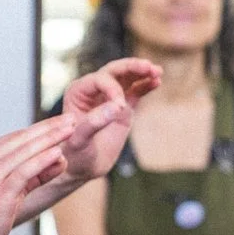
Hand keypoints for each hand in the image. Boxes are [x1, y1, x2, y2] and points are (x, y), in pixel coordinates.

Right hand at [0, 117, 70, 234]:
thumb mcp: (12, 189)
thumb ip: (35, 174)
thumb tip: (61, 158)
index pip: (18, 136)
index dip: (43, 127)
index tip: (63, 120)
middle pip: (24, 138)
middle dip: (50, 127)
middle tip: (72, 117)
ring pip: (26, 151)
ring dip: (51, 138)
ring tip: (71, 129)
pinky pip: (24, 171)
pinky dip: (42, 160)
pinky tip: (58, 152)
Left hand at [57, 58, 160, 181]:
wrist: (83, 167)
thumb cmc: (75, 155)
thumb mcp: (80, 141)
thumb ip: (94, 123)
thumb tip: (117, 105)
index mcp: (77, 93)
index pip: (99, 80)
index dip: (113, 89)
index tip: (121, 108)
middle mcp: (92, 90)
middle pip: (114, 71)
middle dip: (132, 67)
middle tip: (149, 67)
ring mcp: (109, 97)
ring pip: (126, 77)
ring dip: (142, 72)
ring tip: (158, 71)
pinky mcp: (123, 107)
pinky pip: (135, 91)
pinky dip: (146, 85)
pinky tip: (157, 82)